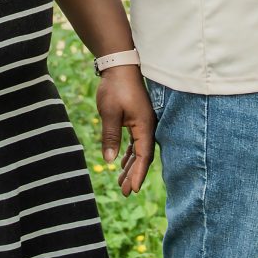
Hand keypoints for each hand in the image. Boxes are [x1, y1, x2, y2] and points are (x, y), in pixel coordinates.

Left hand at [96, 65, 155, 194]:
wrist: (119, 65)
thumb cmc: (115, 88)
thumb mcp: (109, 113)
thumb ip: (111, 137)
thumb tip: (110, 161)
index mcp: (145, 126)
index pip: (143, 157)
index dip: (138, 175)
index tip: (131, 190)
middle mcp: (147, 126)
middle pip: (142, 156)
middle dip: (134, 174)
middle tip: (124, 192)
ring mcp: (143, 122)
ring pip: (138, 150)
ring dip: (130, 165)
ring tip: (121, 182)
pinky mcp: (137, 118)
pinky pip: (135, 141)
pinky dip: (129, 153)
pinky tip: (121, 162)